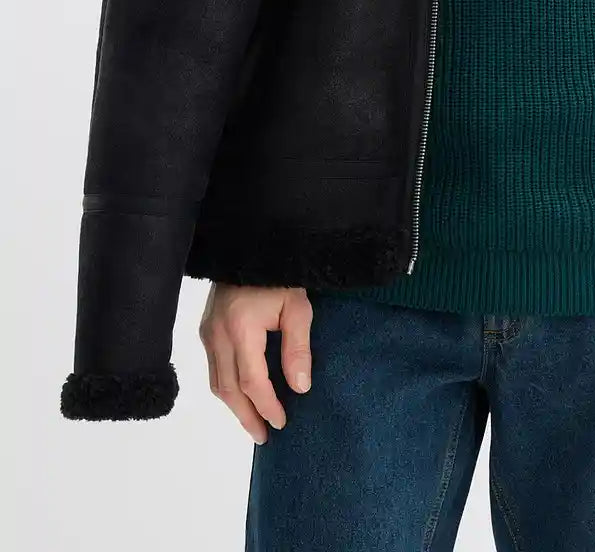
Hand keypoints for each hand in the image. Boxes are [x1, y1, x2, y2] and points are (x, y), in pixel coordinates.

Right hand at [198, 283, 312, 442]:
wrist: (251, 247)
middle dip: (246, 416)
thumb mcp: (298, 307)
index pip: (251, 381)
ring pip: (217, 382)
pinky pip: (214, 368)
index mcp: (241, 328)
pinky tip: (242, 396)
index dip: (266, 406)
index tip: (282, 422)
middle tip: (264, 437)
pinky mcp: (205, 328)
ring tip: (254, 422)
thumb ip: (298, 348)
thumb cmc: (280, 275)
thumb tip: (300, 388)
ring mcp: (207, 332)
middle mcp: (217, 334)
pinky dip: (227, 388)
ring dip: (234, 406)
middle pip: (228, 389)